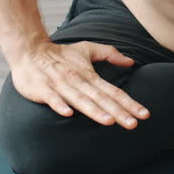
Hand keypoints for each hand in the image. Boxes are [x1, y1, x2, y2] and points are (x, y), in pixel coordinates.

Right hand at [11, 41, 149, 128]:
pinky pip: (52, 99)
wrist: (29, 50)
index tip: (144, 115)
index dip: (129, 103)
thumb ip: (109, 53)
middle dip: (117, 112)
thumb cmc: (60, 54)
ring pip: (80, 100)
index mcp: (89, 75)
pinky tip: (68, 114)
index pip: (113, 91)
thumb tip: (131, 61)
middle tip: (133, 124)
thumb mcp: (87, 49)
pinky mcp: (42, 89)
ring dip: (94, 111)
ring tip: (108, 122)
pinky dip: (60, 105)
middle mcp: (77, 81)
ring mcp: (59, 85)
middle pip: (100, 99)